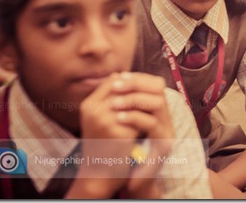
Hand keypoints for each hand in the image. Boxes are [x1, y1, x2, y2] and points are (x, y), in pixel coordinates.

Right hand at [75, 72, 172, 196]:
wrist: (100, 171)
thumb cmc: (103, 141)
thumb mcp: (101, 116)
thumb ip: (109, 97)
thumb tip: (121, 73)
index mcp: (88, 105)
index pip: (113, 82)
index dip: (131, 80)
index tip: (145, 83)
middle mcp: (94, 111)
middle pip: (125, 89)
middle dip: (142, 90)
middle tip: (157, 90)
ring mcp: (104, 122)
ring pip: (134, 103)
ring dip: (146, 104)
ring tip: (156, 106)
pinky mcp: (117, 134)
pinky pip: (138, 121)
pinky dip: (146, 120)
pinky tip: (151, 123)